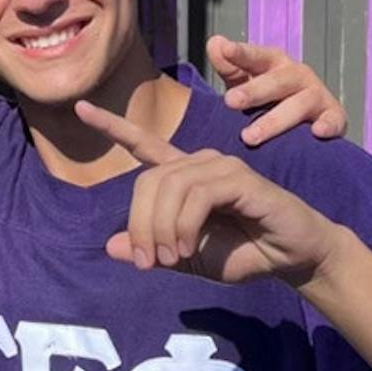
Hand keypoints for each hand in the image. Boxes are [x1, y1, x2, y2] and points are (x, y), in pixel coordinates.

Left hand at [74, 100, 345, 287]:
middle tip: (147, 262)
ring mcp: (221, 167)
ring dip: (161, 228)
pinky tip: (187, 246)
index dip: (113, 126)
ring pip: (169, 187)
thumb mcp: (188, 259)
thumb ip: (152, 251)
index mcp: (184, 177)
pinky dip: (184, 224)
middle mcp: (200, 164)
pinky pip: (196, 194)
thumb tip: (109, 246)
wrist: (291, 260)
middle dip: (139, 224)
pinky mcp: (240, 178)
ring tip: (170, 258)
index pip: (144, 146)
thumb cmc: (244, 254)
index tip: (81, 108)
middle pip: (147, 181)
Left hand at [207, 36, 347, 145]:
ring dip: (274, 120)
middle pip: (278, 80)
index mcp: (274, 64)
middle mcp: (297, 76)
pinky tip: (317, 132)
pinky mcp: (333, 118)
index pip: (257, 56)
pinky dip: (328, 125)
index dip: (242, 53)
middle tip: (230, 101)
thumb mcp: (244, 81)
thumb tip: (215, 43)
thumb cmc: (268, 100)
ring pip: (300, 104)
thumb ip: (228, 66)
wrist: (305, 125)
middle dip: (254, 90)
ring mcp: (317, 96)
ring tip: (249, 137)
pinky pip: (333, 120)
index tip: (225, 49)